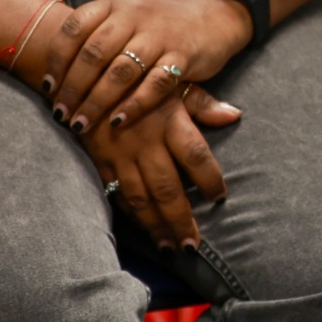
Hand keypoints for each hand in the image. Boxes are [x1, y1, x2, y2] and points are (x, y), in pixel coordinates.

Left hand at [34, 0, 253, 136]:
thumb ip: (94, 35)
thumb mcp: (125, 15)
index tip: (48, 87)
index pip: (75, 27)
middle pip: (94, 54)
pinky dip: (133, 106)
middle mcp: (136, 14)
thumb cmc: (156, 23)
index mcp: (115, 3)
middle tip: (61, 114)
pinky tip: (117, 121)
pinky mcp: (182, 55)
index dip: (57, 60)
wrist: (211, 14)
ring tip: (80, 124)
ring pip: (121, 72)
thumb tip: (51, 73)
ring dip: (96, 102)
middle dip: (73, 88)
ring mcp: (160, 35)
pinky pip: (154, 85)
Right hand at [87, 85, 241, 250]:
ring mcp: (121, 155)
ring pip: (141, 198)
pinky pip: (118, 194)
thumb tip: (235, 115)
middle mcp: (146, 141)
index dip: (210, 179)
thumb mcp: (172, 83)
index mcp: (169, 120)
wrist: (86, 74)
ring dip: (156, 226)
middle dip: (181, 219)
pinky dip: (132, 214)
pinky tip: (144, 229)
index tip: (220, 198)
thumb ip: (203, 103)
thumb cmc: (139, 78)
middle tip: (192, 245)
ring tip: (170, 247)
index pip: (196, 156)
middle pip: (168, 187)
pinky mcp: (101, 162)